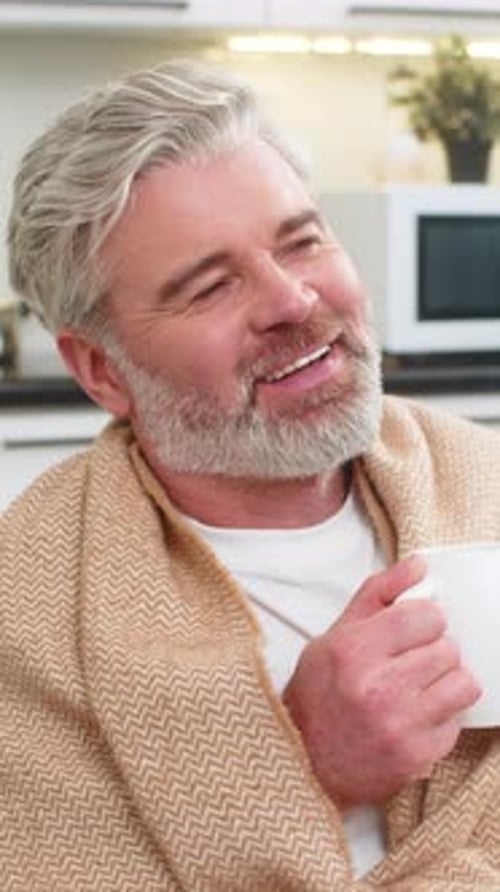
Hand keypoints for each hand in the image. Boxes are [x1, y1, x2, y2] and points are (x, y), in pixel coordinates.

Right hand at [282, 556, 481, 809]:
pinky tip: (416, 715)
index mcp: (353, 651)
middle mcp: (378, 688)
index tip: (415, 629)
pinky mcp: (418, 757)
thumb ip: (378, 595)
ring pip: (463, 683)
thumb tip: (419, 567)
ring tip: (421, 686)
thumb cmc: (317, 697)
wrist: (304, 764)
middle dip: (434, 650)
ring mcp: (400, 726)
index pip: (425, 616)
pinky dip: (442, 716)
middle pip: (447, 648)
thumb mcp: (333, 636)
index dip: (424, 619)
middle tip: (413, 660)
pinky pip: (458, 722)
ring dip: (446, 681)